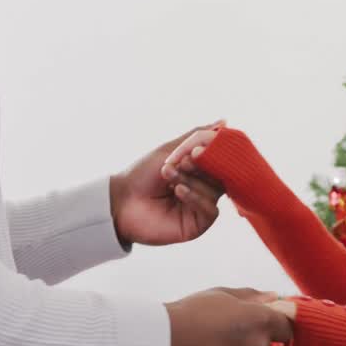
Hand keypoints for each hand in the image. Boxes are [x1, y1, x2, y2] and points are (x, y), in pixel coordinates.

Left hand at [110, 122, 226, 246]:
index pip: (219, 160)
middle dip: (201, 166)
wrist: (121, 201)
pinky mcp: (198, 224)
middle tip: (182, 162)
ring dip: (192, 180)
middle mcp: (202, 188)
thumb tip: (224, 121)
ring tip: (169, 175)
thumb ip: (198, 136)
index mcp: (198, 171)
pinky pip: (210, 209)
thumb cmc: (142, 174)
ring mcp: (201, 206)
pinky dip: (196, 197)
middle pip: (220, 175)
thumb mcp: (170, 150)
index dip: (211, 153)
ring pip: (215, 191)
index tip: (195, 149)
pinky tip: (178, 190)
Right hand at [163, 288, 292, 345]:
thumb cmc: (190, 314)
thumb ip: (253, 297)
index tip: (272, 325)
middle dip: (257, 341)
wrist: (160, 345)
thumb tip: (275, 298)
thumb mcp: (222, 295)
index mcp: (261, 322)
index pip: (289, 327)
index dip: (280, 325)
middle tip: (230, 335)